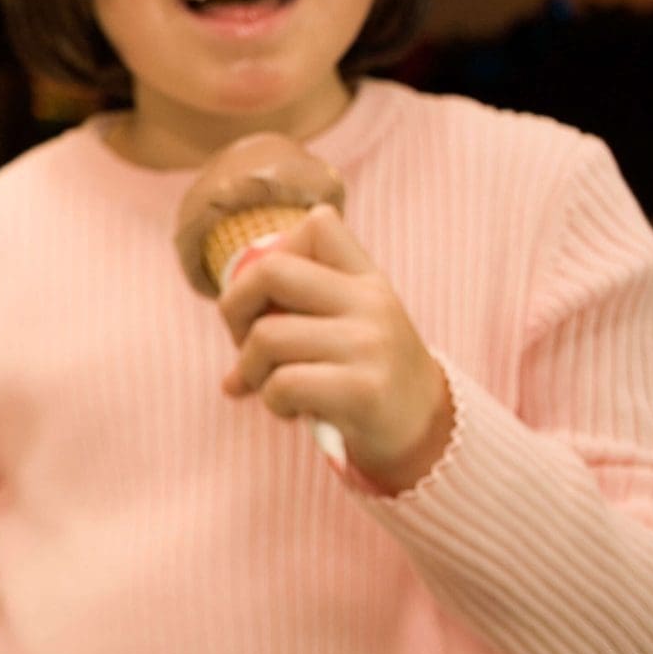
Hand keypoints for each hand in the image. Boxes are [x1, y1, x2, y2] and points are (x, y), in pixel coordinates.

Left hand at [217, 204, 453, 491]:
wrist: (423, 429)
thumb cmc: (365, 376)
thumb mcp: (345, 330)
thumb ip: (292, 322)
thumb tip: (229, 380)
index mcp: (366, 278)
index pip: (317, 224)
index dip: (271, 259)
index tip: (269, 301)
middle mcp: (372, 302)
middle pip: (269, 271)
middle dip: (235, 309)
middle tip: (248, 346)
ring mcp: (369, 344)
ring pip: (266, 336)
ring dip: (251, 371)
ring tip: (275, 388)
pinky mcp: (363, 389)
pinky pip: (282, 384)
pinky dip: (272, 402)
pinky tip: (292, 411)